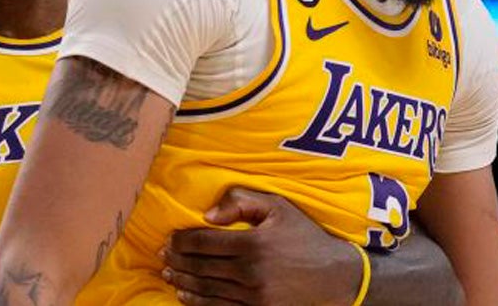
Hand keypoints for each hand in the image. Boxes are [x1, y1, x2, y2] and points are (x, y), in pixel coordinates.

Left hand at [161, 187, 361, 304]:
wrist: (335, 276)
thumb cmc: (304, 237)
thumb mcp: (278, 208)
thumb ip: (242, 202)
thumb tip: (207, 214)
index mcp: (253, 243)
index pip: (204, 242)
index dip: (181, 241)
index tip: (169, 239)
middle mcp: (250, 271)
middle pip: (201, 266)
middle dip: (177, 261)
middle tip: (161, 257)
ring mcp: (254, 296)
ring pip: (207, 289)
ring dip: (183, 282)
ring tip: (168, 275)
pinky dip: (199, 303)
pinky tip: (186, 296)